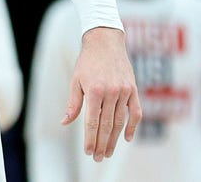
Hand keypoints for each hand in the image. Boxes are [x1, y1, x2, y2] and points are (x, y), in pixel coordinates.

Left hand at [63, 26, 141, 160]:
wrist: (105, 43)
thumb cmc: (87, 63)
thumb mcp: (75, 81)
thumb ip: (73, 103)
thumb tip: (65, 122)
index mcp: (94, 90)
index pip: (92, 121)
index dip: (90, 139)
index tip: (88, 152)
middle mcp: (111, 92)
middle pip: (107, 125)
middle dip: (102, 144)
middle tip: (99, 158)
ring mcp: (124, 91)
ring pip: (120, 121)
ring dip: (115, 139)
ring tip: (109, 152)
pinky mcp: (133, 89)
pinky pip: (135, 112)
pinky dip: (132, 126)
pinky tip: (127, 138)